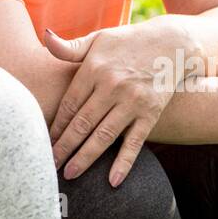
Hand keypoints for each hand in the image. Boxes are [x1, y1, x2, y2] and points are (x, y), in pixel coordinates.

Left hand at [45, 21, 184, 186]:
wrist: (173, 42)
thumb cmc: (128, 42)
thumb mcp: (99, 39)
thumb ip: (70, 47)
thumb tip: (45, 37)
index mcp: (94, 69)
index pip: (69, 103)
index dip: (56, 125)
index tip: (44, 141)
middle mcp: (112, 85)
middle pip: (82, 122)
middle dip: (64, 146)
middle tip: (50, 165)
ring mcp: (132, 101)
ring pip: (104, 135)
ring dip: (86, 157)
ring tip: (71, 174)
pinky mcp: (151, 112)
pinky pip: (135, 142)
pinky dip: (124, 162)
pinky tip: (112, 181)